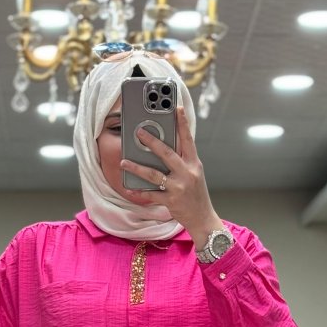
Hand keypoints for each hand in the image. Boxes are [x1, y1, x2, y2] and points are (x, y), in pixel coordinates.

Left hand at [119, 107, 221, 247]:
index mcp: (194, 164)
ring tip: (124, 162)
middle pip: (167, 154)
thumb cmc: (196, 194)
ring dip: (137, 168)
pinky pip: (151, 195)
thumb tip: (164, 147)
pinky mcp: (171, 201)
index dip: (182, 123)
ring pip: (154, 174)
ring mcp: (178, 188)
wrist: (203, 219)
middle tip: (138, 132)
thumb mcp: (194, 174)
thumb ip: (182, 161)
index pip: (188, 139)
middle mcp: (187, 174)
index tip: (177, 107)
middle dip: (152, 142)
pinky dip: (139, 192)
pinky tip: (129, 188)